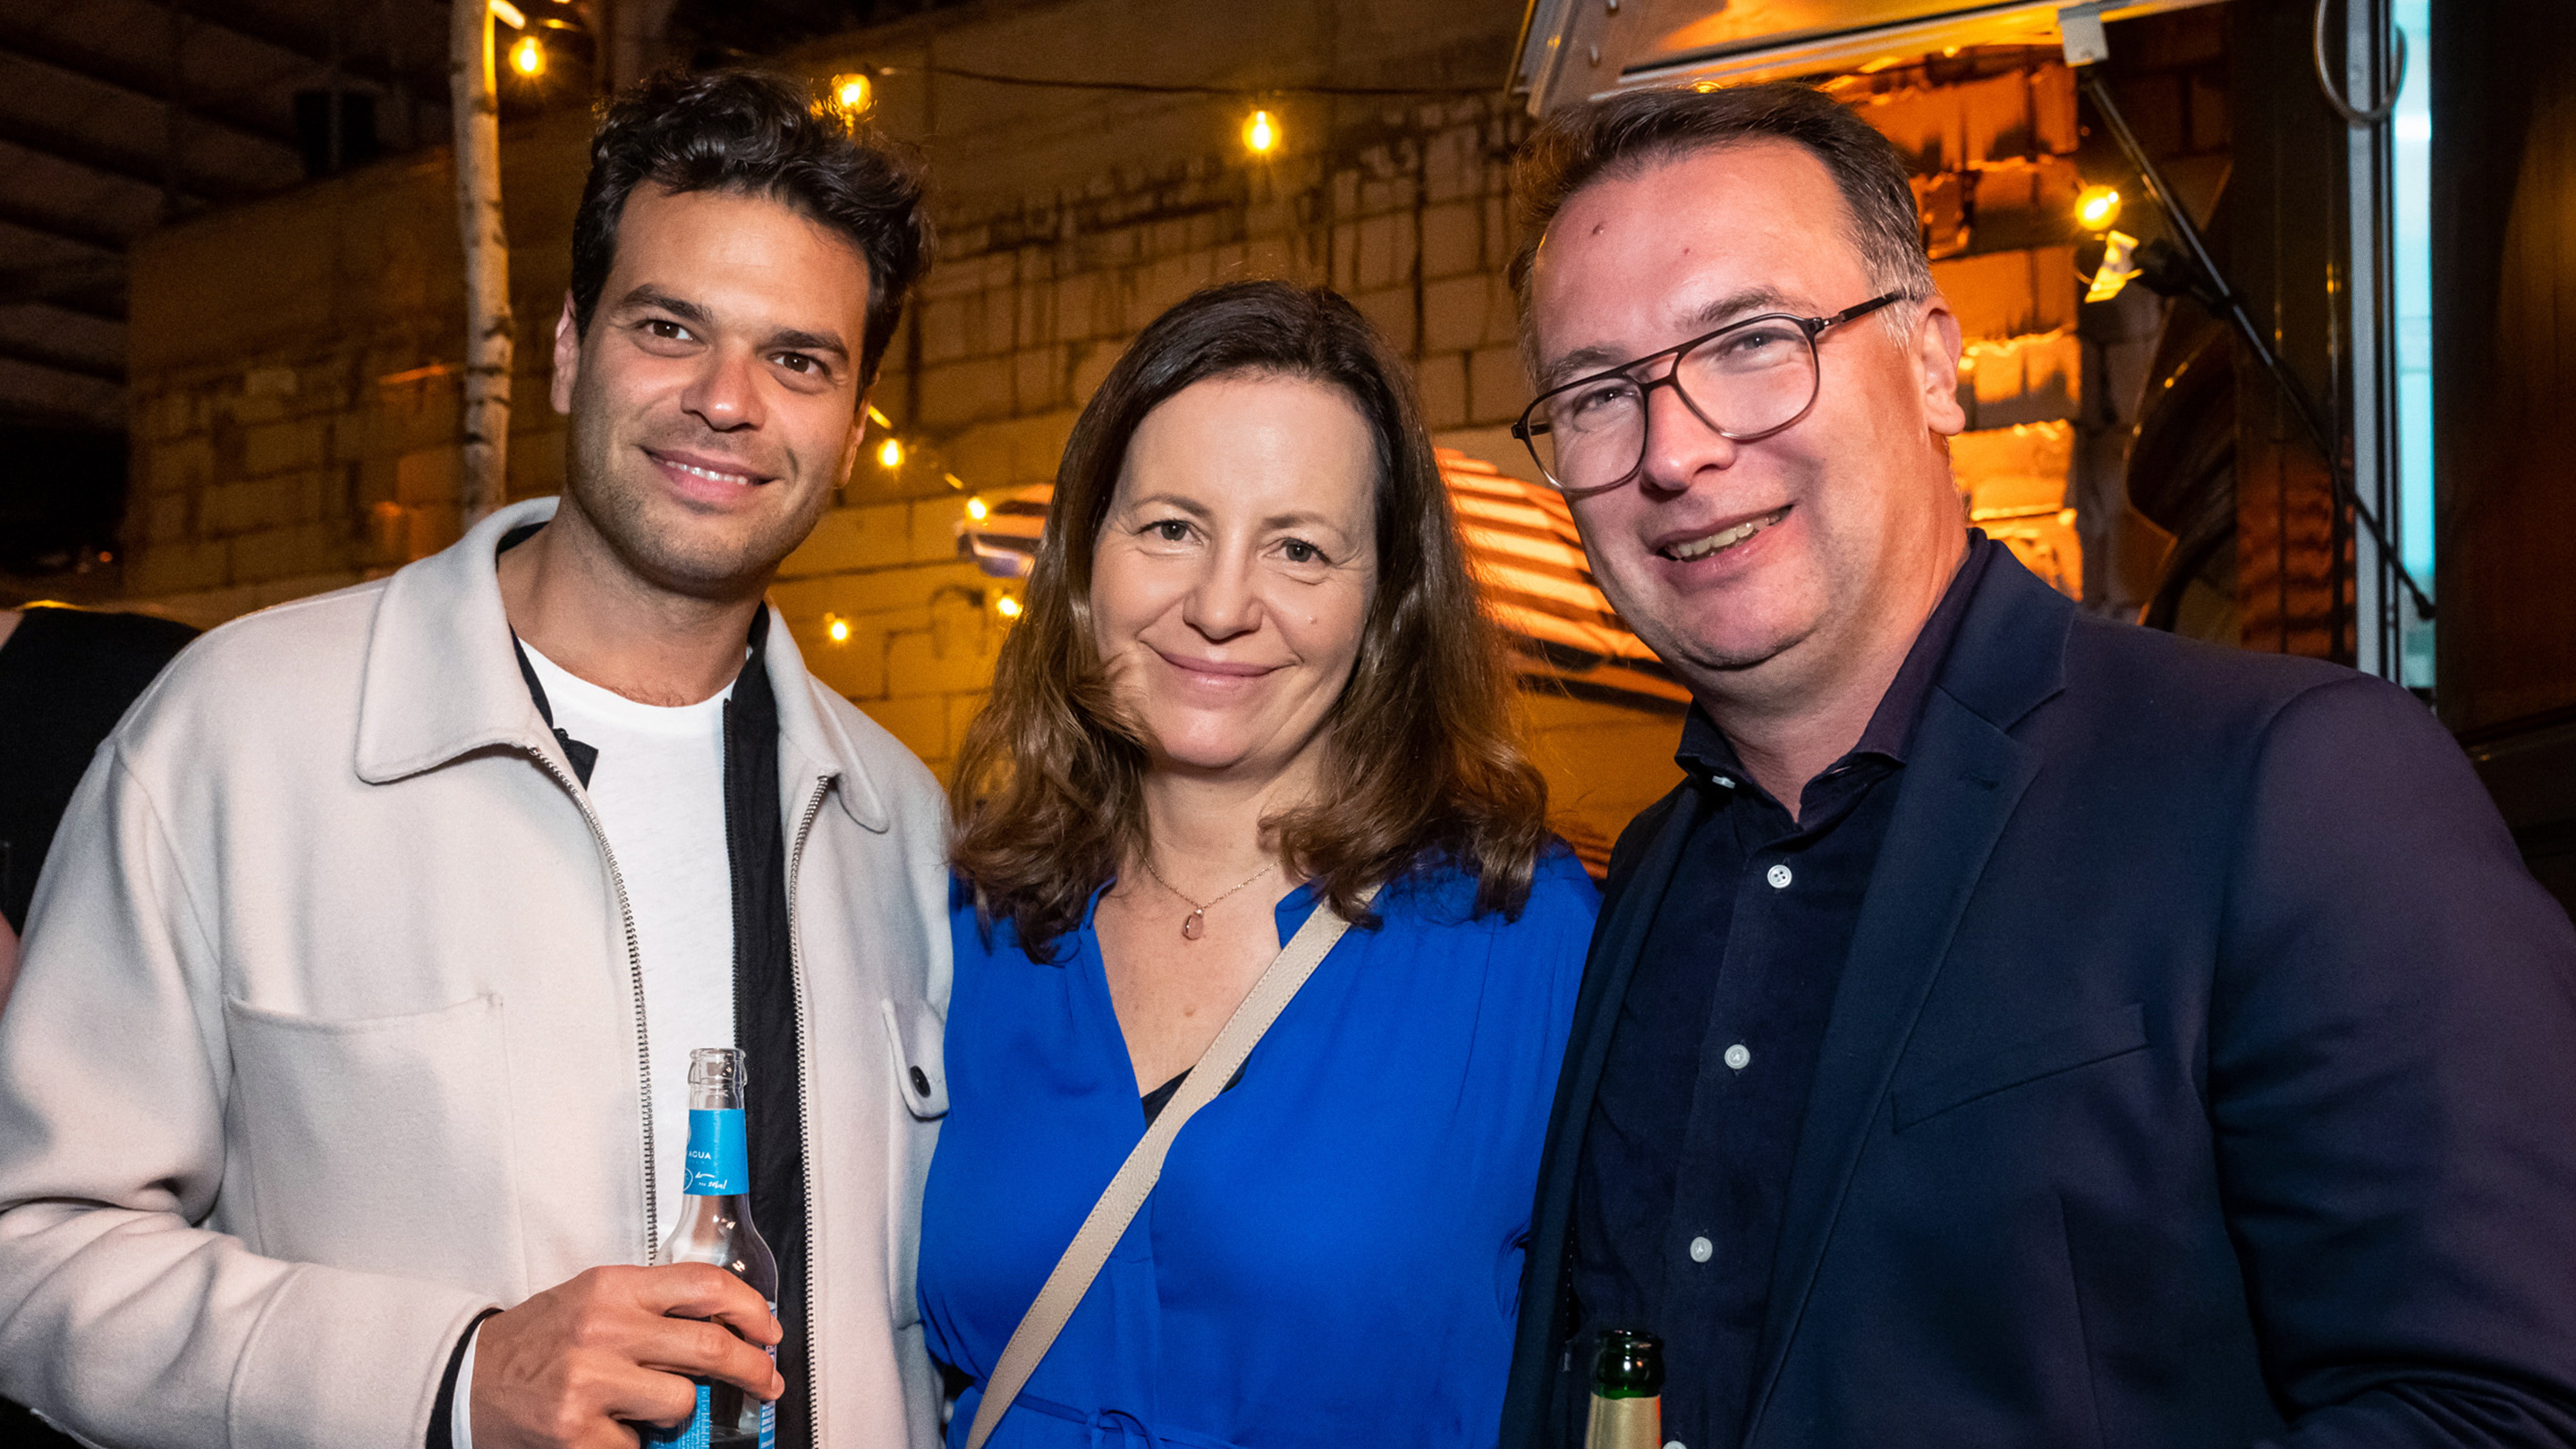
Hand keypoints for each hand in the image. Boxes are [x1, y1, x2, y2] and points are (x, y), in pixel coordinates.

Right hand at [468, 1263, 782, 1448]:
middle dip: (751, 1369)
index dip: (751, 1310)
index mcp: (612, 1287)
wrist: (467, 1380)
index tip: (768, 1330)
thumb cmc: (537, 1341)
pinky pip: (641, 1443)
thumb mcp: (594, 1300)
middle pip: (710, 1347)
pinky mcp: (578, 1430)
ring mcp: (590, 1381)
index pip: (706, 1286)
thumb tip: (726, 1324)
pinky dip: (633, 1441)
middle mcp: (603, 1329)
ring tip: (645, 1405)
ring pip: (682, 1401)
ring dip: (677, 1411)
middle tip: (765, 1381)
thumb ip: (652, 1305)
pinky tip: (607, 1427)